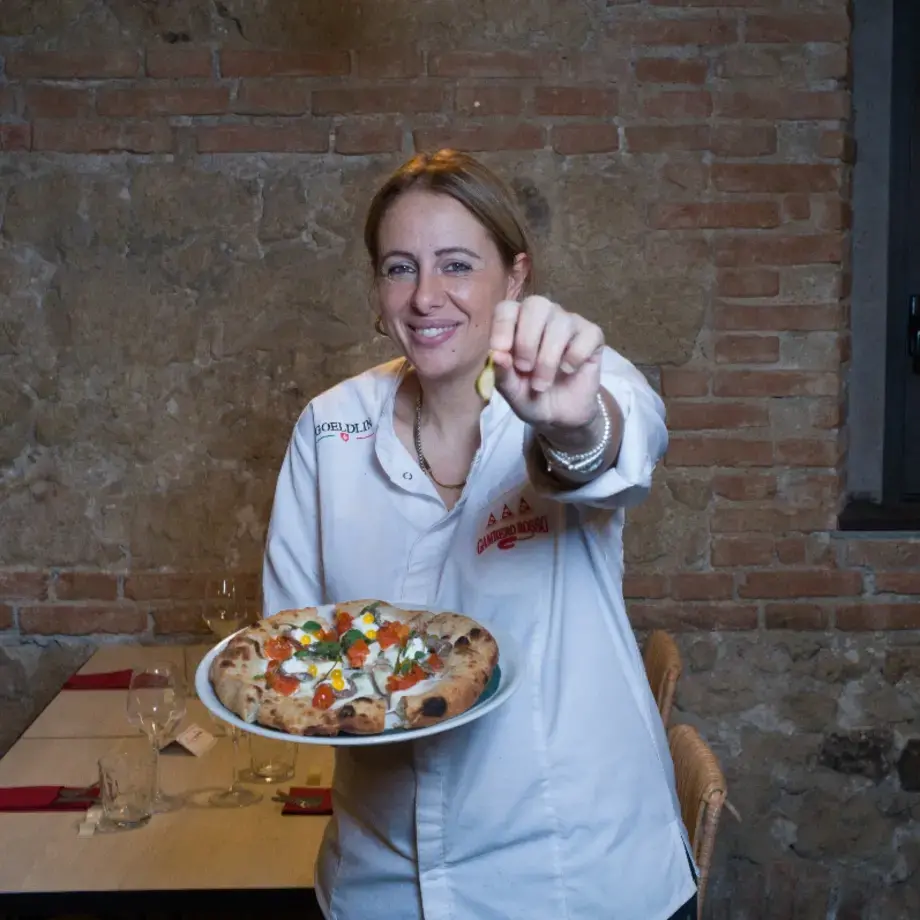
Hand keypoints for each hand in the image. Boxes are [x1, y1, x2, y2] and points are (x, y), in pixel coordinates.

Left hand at [489, 296, 604, 430]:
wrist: (562, 415)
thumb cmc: (532, 396)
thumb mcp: (512, 391)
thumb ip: (501, 374)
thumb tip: (496, 355)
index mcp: (517, 323)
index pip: (507, 308)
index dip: (502, 326)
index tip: (500, 351)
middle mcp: (543, 316)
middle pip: (536, 305)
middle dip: (527, 340)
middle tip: (525, 368)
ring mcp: (569, 322)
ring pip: (561, 323)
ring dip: (548, 358)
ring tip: (543, 383)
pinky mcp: (592, 335)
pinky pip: (587, 335)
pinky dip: (575, 357)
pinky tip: (569, 370)